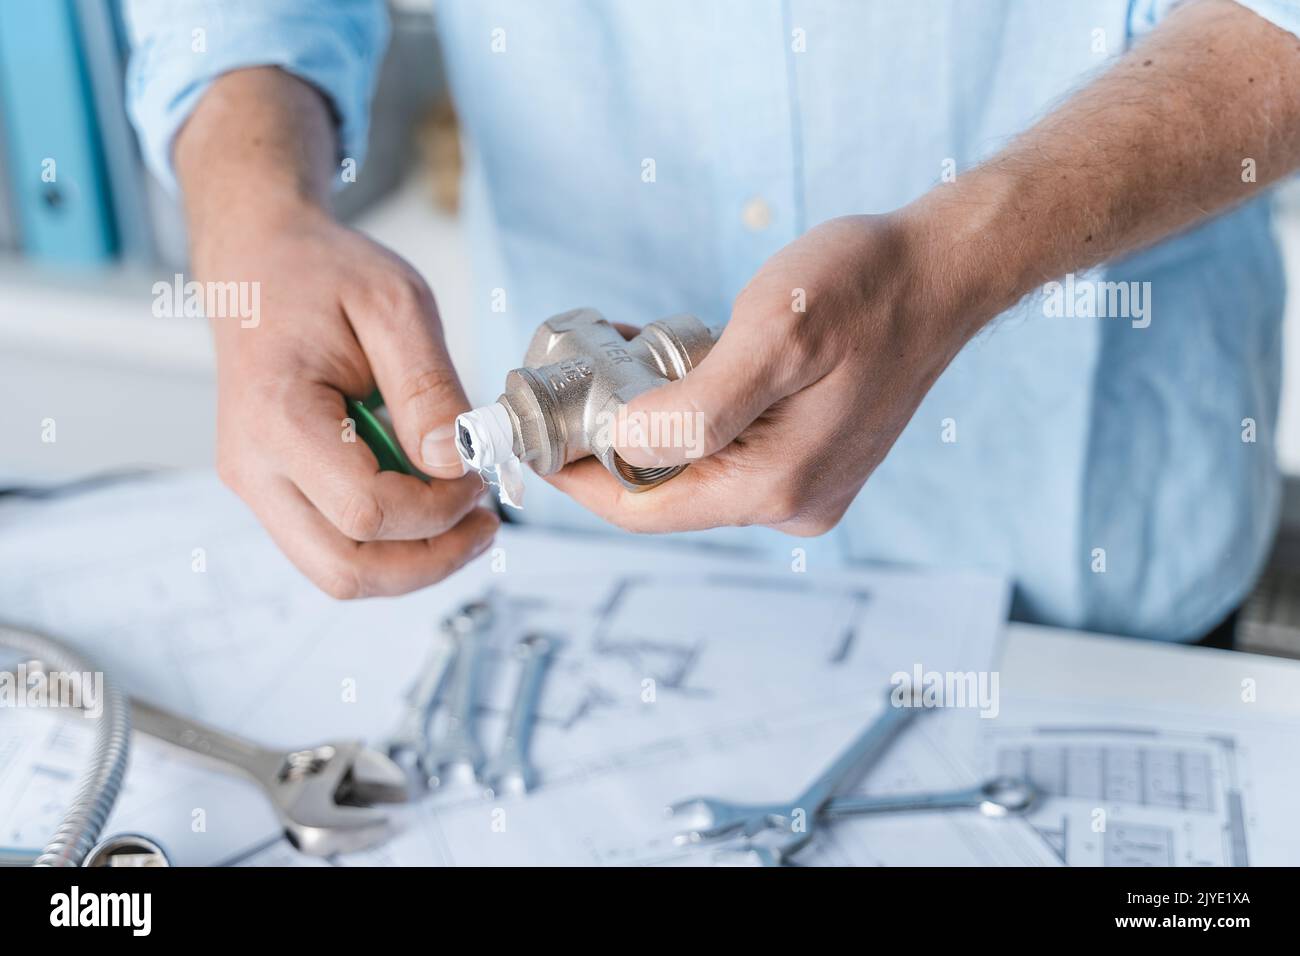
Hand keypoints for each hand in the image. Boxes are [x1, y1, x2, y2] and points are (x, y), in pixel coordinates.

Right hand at [197, 205, 497, 596]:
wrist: (257, 264)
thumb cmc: (321, 275)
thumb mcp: (395, 305)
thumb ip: (428, 387)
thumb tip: (455, 461)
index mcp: (276, 418)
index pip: (366, 512)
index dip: (436, 509)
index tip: (476, 474)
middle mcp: (253, 468)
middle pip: (346, 570)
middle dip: (430, 560)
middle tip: (485, 525)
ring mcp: (257, 487)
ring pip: (339, 574)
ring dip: (413, 564)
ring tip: (466, 523)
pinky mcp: (273, 492)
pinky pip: (333, 549)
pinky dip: (390, 547)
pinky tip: (431, 511)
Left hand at [546, 213, 987, 534]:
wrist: (944, 272)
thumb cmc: (867, 287)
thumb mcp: (777, 331)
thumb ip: (700, 405)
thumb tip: (626, 447)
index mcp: (776, 486)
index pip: (643, 509)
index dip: (577, 479)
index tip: (534, 435)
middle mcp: (790, 504)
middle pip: (664, 495)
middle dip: (607, 446)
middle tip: (570, 383)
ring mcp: (803, 486)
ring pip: (691, 472)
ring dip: (646, 425)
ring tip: (616, 358)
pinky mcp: (809, 460)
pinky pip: (725, 452)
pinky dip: (686, 416)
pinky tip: (670, 363)